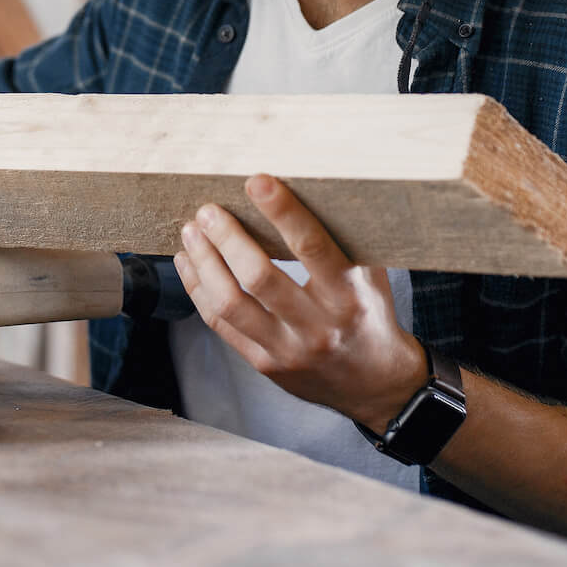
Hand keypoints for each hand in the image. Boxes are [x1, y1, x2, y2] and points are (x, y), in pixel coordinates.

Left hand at [172, 173, 428, 428]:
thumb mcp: (371, 276)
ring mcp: (287, 349)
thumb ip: (341, 240)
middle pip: (259, 277)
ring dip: (204, 263)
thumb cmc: (370, 316)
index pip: (311, 247)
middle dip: (226, 238)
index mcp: (349, 294)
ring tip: (191, 233)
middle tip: (208, 211)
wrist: (377, 384)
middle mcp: (317, 325)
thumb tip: (299, 188)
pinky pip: (221, 325)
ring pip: (230, 304)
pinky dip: (199, 290)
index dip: (282, 211)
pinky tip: (189, 264)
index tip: (256, 181)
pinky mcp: (264, 364)